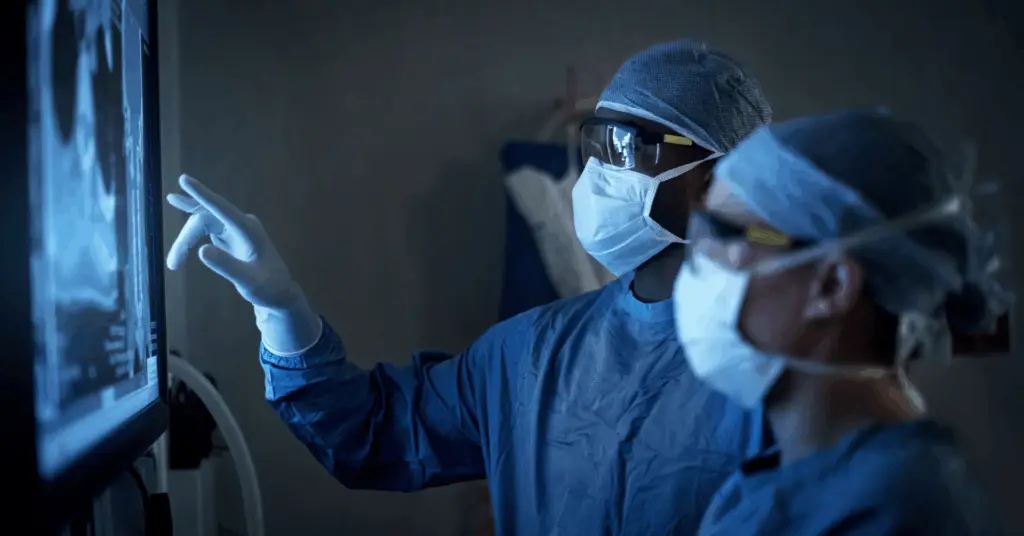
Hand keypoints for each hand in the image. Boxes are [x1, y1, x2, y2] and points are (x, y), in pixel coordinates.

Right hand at [166, 174, 320, 353]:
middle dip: (186, 238)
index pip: (221, 208)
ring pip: (202, 224)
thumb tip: (201, 251)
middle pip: (205, 219)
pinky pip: (205, 229)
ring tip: (174, 264)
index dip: (202, 194)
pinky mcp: (230, 234)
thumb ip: (227, 266)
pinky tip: (180, 248)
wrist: (278, 293)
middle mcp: (242, 223)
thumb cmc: (267, 287)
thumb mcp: (247, 282)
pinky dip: (192, 240)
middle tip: (173, 263)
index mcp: (248, 230)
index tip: (183, 179)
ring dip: (186, 240)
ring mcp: (235, 227)